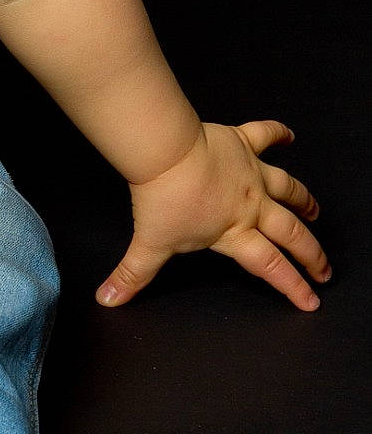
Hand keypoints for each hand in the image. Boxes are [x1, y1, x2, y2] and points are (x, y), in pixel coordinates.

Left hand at [97, 120, 328, 311]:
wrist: (165, 154)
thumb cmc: (161, 200)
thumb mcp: (148, 245)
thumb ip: (133, 275)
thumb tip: (108, 300)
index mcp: (234, 233)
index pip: (269, 266)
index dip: (292, 286)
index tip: (311, 300)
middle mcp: (251, 205)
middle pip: (290, 233)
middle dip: (311, 254)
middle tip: (325, 268)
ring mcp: (250, 173)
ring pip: (288, 189)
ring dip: (304, 201)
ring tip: (315, 212)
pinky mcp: (242, 143)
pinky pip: (265, 134)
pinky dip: (278, 133)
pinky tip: (289, 135)